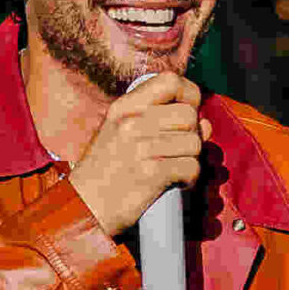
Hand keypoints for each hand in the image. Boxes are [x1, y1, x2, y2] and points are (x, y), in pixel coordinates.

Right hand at [68, 73, 212, 237]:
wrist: (84, 208)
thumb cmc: (105, 172)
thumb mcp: (120, 134)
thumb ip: (159, 122)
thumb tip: (205, 123)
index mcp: (123, 108)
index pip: (170, 81)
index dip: (190, 94)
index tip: (190, 111)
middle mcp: (131, 123)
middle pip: (188, 115)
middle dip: (192, 134)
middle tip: (180, 150)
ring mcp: (140, 148)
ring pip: (194, 143)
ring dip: (191, 159)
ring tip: (175, 168)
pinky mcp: (151, 173)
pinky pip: (190, 167)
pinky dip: (190, 178)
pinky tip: (177, 183)